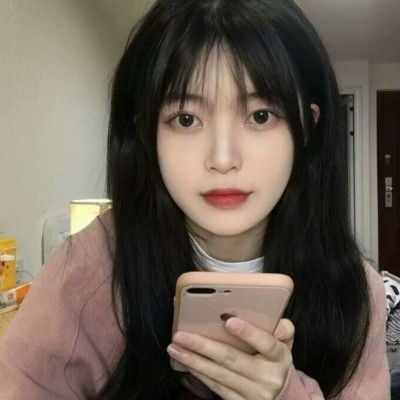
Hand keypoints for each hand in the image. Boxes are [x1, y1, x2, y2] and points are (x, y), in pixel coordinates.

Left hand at [167, 317, 294, 399]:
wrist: (280, 394)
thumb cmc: (274, 358)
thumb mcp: (284, 343)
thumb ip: (283, 329)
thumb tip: (277, 322)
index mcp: (280, 356)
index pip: (266, 343)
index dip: (248, 332)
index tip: (228, 321)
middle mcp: (268, 377)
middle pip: (232, 359)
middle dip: (203, 346)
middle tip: (181, 335)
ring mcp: (253, 394)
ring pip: (219, 375)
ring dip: (193, 361)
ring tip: (174, 347)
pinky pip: (216, 387)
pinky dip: (199, 373)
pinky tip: (186, 362)